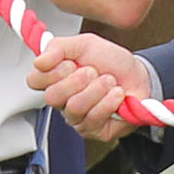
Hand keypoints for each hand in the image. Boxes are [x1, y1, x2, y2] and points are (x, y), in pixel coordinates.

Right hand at [30, 34, 149, 147]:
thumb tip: (39, 61)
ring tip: (109, 81)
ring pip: (74, 107)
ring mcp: (76, 117)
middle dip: (78, 79)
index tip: (70, 62)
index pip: (35, 80)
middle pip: (52, 96)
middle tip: (93, 71)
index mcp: (55, 78)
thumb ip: (58, 47)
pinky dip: (109, 101)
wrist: (138, 76)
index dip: (53, 71)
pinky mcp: (93, 130)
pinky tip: (116, 94)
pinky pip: (93, 118)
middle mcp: (63, 100)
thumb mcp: (85, 44)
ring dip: (97, 89)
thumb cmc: (111, 62)